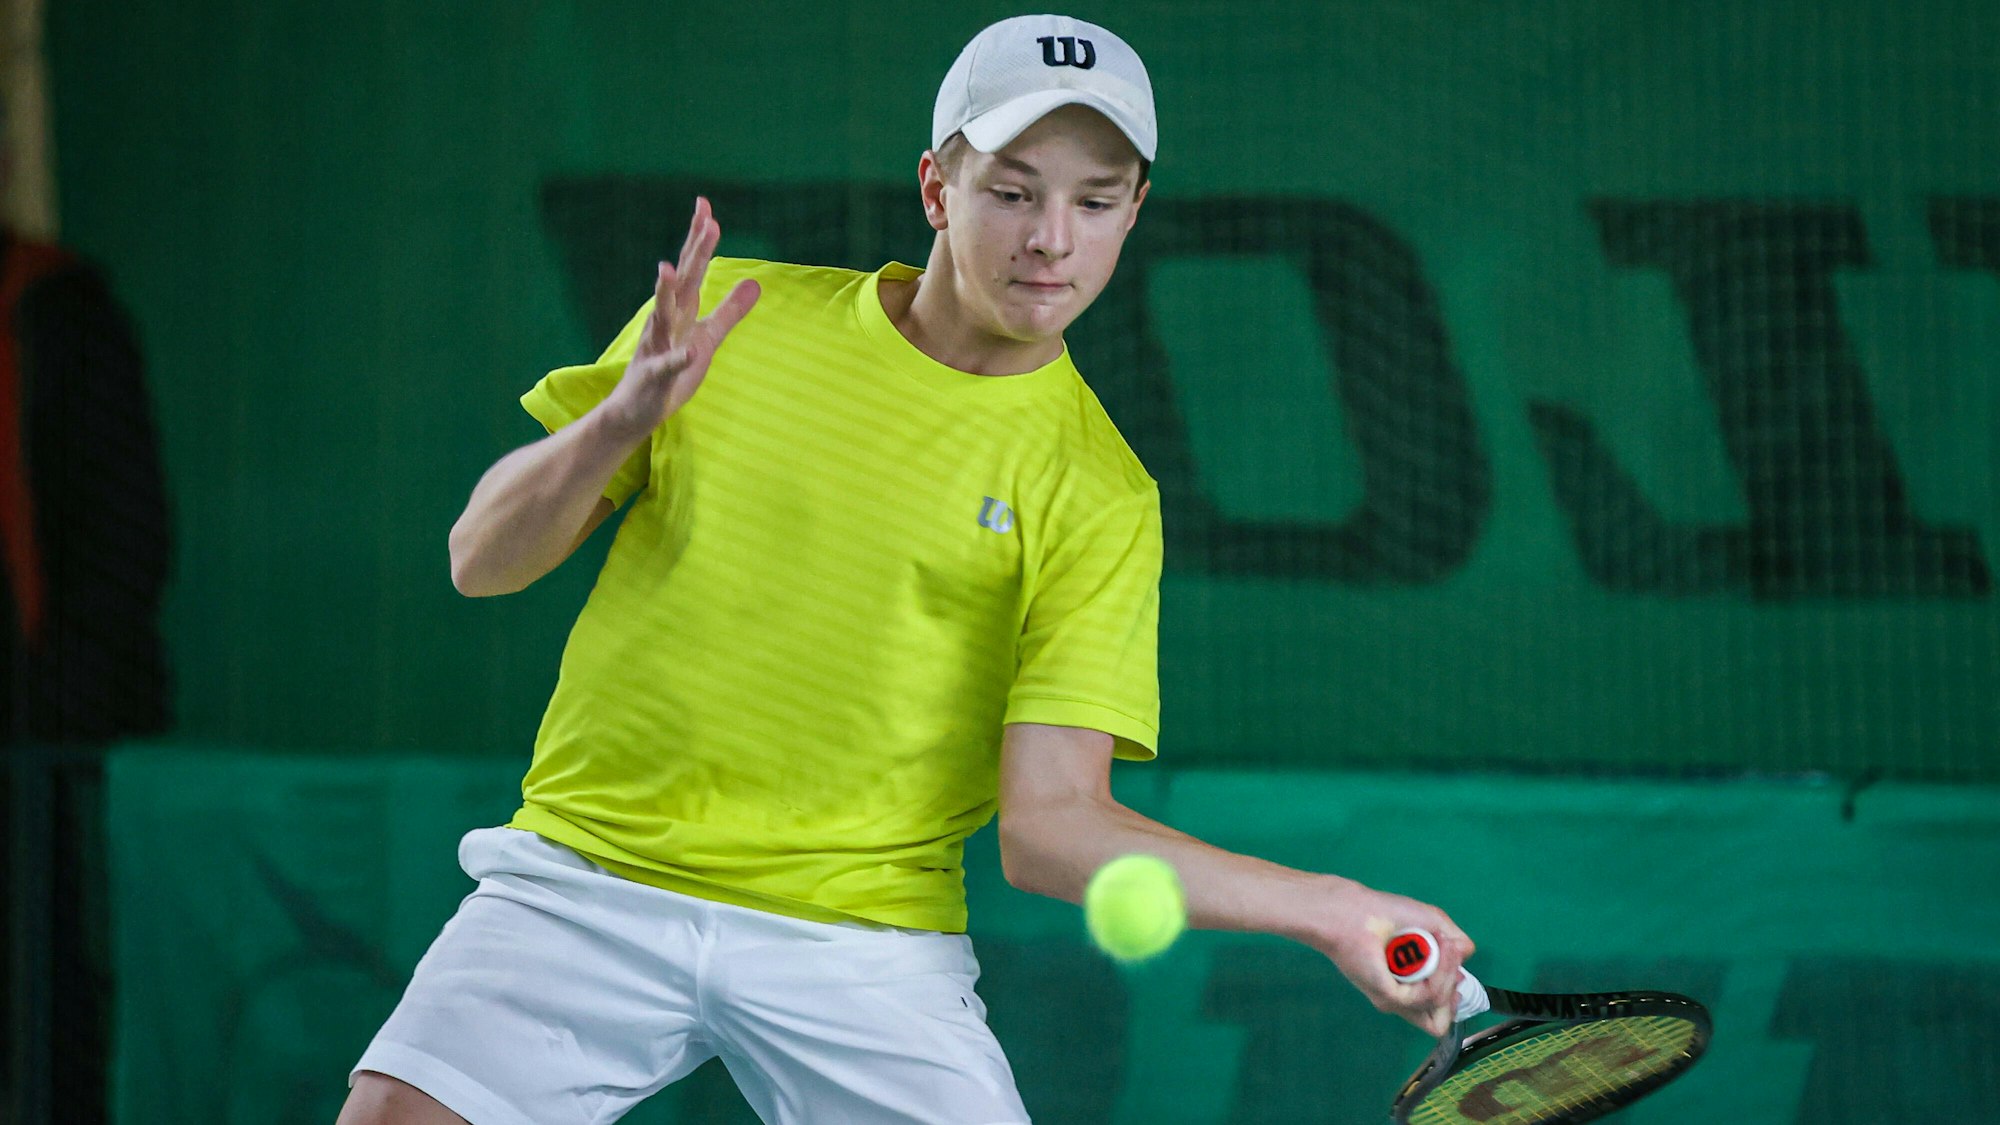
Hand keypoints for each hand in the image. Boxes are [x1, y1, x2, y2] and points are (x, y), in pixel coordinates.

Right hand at [600, 197, 760, 440]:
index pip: (692, 268)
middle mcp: (667, 320)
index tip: (706, 204)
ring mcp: (659, 346)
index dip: (700, 238)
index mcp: (682, 309)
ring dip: (665, 291)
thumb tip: (755, 283)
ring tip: (668, 266)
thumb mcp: (708, 338)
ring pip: (662, 315)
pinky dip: (678, 358)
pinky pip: (668, 365)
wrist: (636, 409)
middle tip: (706, 219)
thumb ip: (730, 311)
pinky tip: (689, 351)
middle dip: (694, 251)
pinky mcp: (656, 376)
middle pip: (683, 281)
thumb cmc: (672, 370)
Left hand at [1306, 878, 1475, 1036]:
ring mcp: (1395, 1000)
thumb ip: (1455, 942)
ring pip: (1440, 1009)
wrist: (1358, 910)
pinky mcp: (1390, 997)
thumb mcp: (1432, 923)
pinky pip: (1429, 997)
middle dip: (1453, 986)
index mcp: (1408, 988)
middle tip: (1448, 954)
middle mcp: (1402, 999)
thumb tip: (1465, 955)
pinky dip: (1442, 971)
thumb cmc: (1388, 913)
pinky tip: (1438, 946)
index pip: (1437, 1015)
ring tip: (1443, 942)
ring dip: (1450, 972)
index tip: (1455, 968)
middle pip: (1441, 1019)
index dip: (1453, 997)